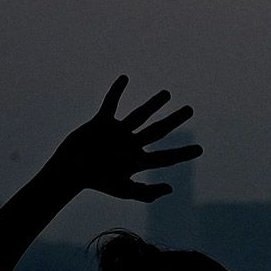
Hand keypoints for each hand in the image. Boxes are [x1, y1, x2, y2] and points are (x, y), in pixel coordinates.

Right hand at [46, 77, 198, 200]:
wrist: (69, 171)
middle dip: (174, 120)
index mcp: (138, 160)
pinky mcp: (101, 122)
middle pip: (158, 131)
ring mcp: (118, 132)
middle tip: (189, 109)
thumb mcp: (123, 190)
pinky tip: (124, 78)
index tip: (200, 150)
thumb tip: (171, 188)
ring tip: (167, 93)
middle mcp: (131, 144)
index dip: (182, 154)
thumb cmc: (96, 182)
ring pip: (140, 115)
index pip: (166, 157)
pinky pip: (111, 103)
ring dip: (154, 103)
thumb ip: (146, 192)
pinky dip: (116, 91)